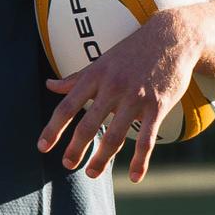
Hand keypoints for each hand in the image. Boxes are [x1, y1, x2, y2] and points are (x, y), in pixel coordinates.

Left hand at [39, 2, 206, 182]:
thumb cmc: (132, 51)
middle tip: (68, 165)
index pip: (67, 106)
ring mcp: (136, 97)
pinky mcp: (158, 106)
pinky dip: (140, 161)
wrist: (172, 38)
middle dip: (76, 149)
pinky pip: (147, 139)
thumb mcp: (101, 61)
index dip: (53, 129)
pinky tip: (135, 177)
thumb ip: (75, 78)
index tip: (43, 147)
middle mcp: (113, 87)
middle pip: (88, 125)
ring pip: (115, 136)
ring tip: (92, 173)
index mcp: (95, 76)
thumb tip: (49, 85)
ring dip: (102, 159)